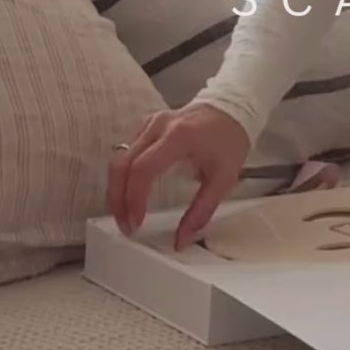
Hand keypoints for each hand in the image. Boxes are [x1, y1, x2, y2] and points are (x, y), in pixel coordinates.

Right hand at [107, 105, 250, 250]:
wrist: (233, 108)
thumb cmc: (229, 142)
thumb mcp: (224, 179)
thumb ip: (202, 211)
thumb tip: (180, 242)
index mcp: (178, 137)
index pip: (142, 168)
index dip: (133, 199)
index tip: (136, 224)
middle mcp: (157, 126)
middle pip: (122, 164)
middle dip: (117, 199)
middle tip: (125, 226)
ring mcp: (149, 122)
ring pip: (119, 157)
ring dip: (116, 188)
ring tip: (125, 215)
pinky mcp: (147, 124)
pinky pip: (126, 150)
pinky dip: (122, 175)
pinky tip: (129, 194)